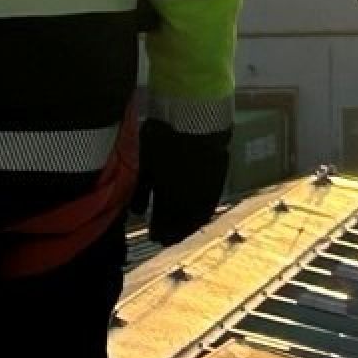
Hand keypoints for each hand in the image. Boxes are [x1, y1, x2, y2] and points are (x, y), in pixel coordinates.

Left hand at [138, 119, 229, 244]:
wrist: (194, 118)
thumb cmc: (163, 139)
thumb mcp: (145, 166)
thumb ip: (141, 193)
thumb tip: (136, 213)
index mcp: (171, 197)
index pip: (167, 224)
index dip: (160, 232)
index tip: (154, 238)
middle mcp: (192, 199)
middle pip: (184, 223)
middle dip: (174, 233)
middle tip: (166, 239)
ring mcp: (208, 189)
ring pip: (200, 215)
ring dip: (190, 226)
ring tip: (184, 231)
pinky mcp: (220, 177)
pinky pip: (211, 202)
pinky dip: (204, 212)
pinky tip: (200, 214)